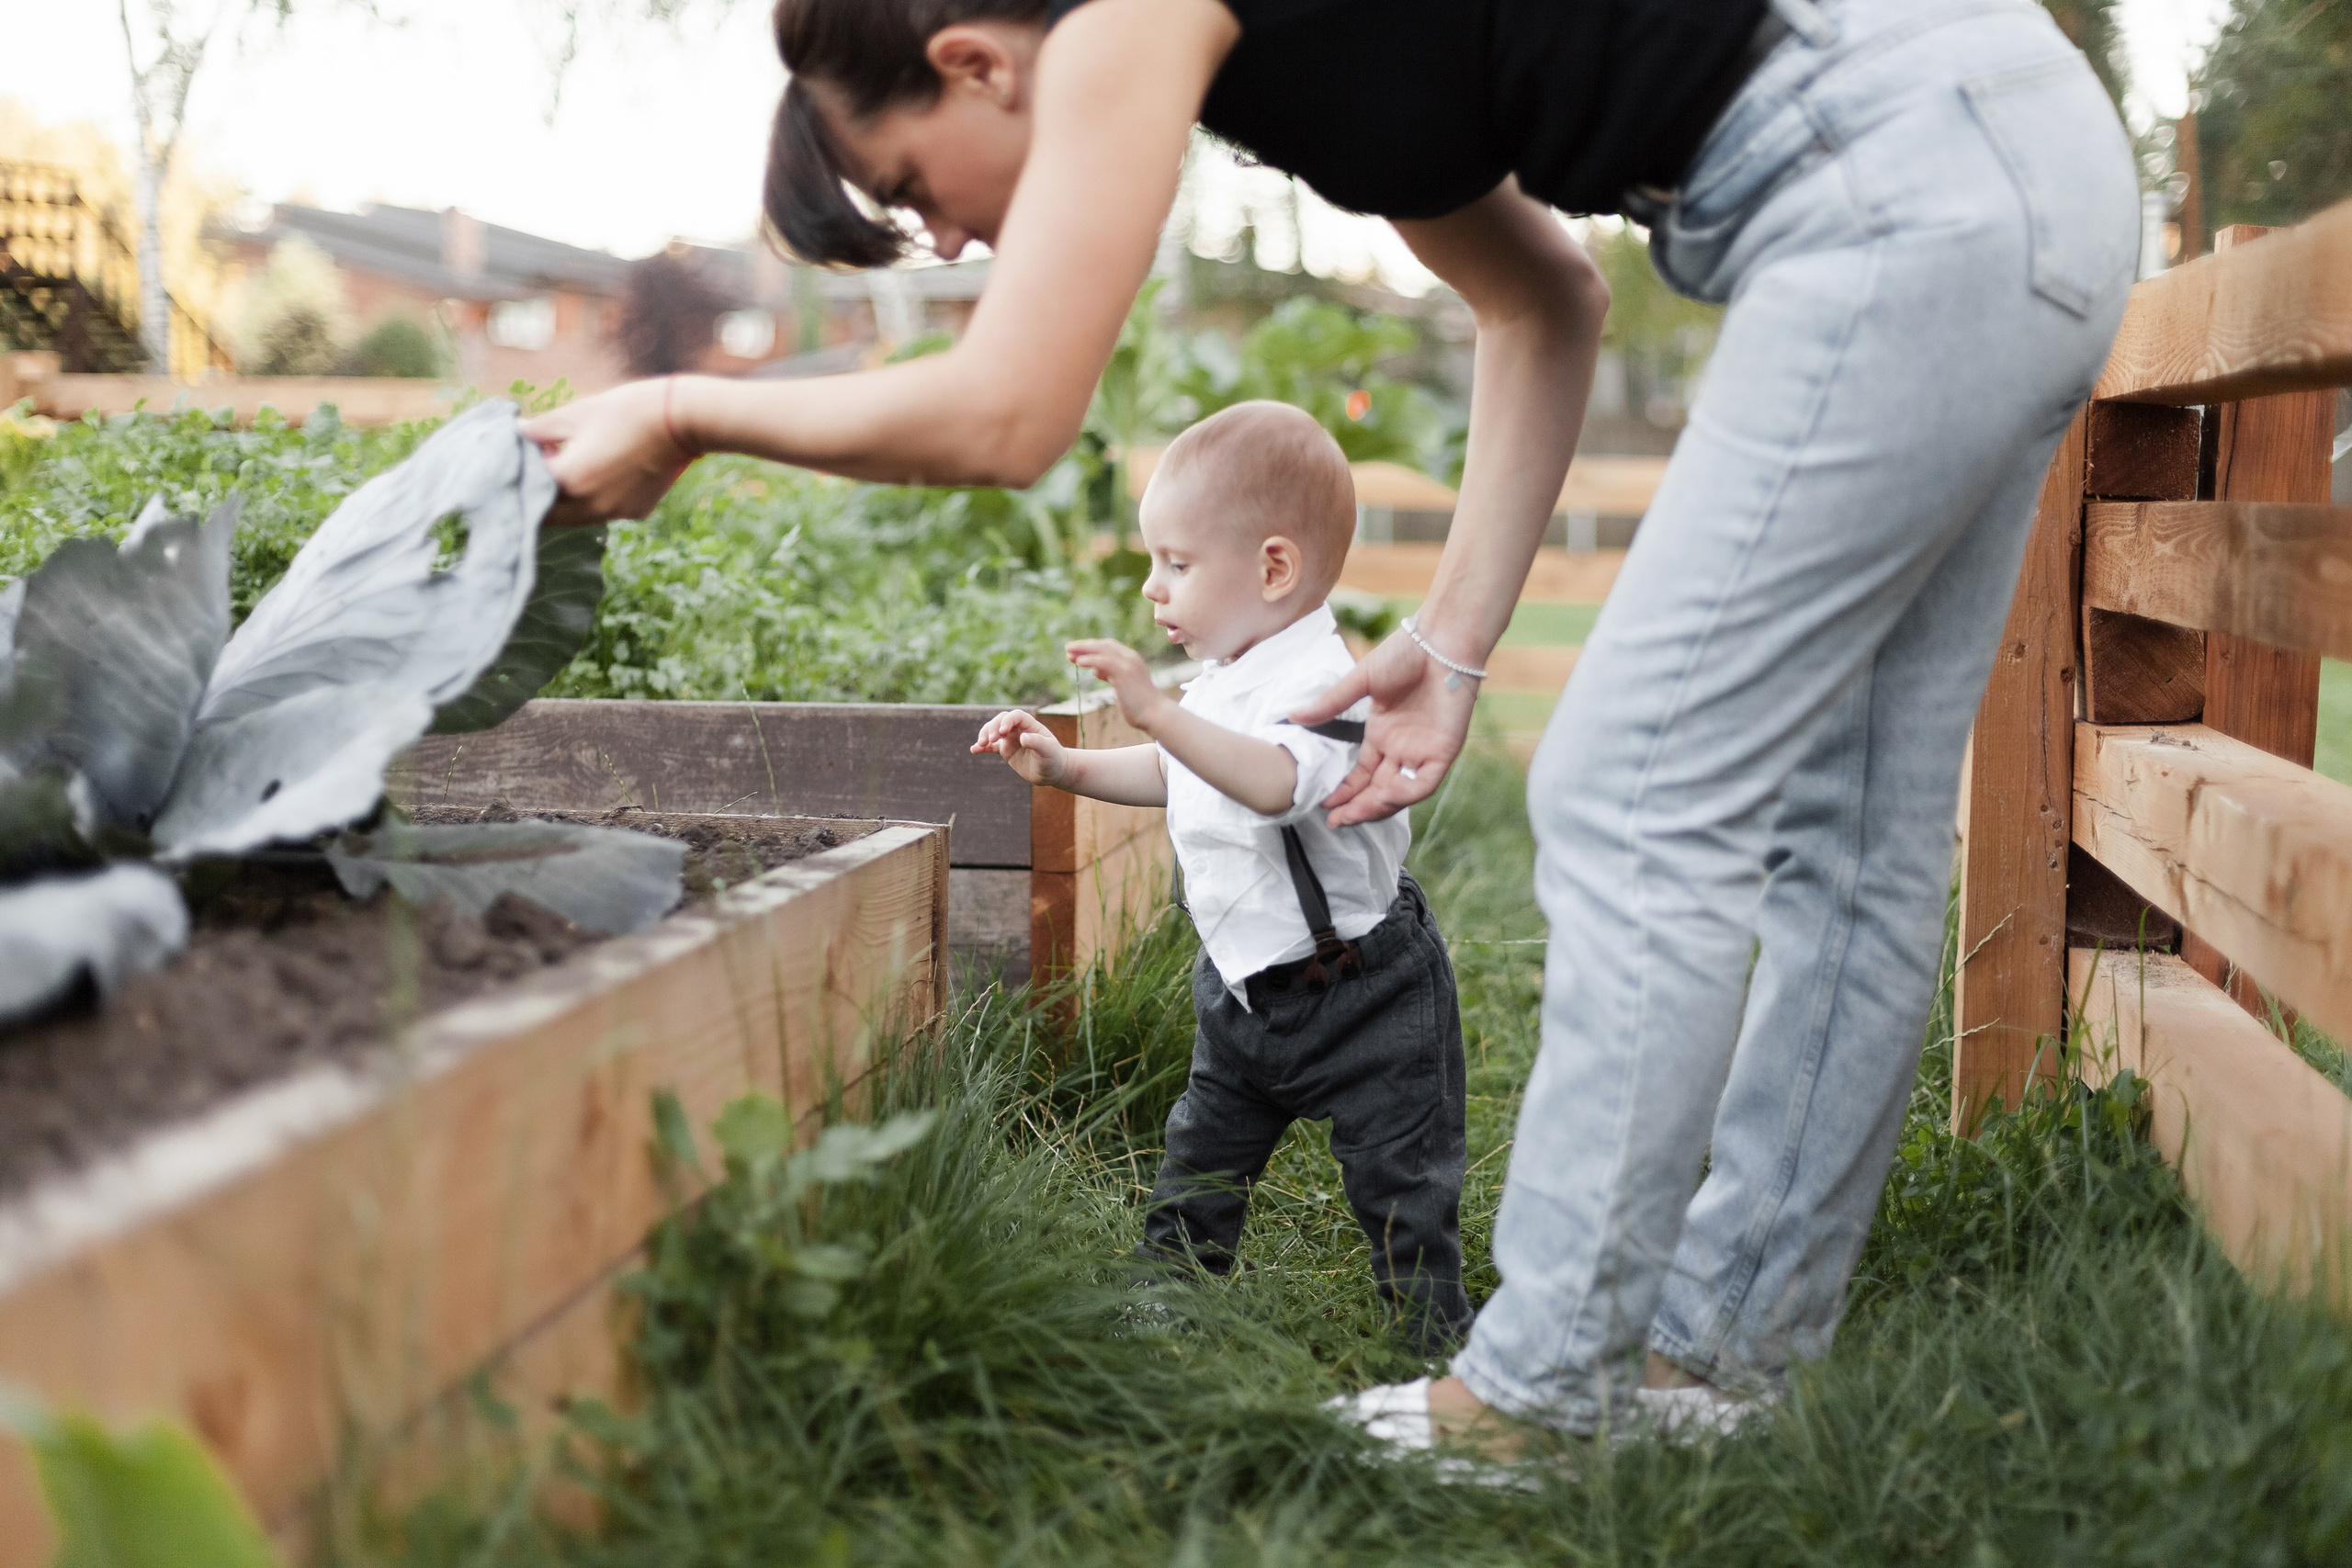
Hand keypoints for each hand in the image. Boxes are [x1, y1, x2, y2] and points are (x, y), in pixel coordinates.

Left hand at [521, 378, 692, 526]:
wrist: (681, 421)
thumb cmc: (626, 410)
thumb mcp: (576, 413)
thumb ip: (539, 430)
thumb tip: (515, 433)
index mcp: (570, 479)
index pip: (527, 488)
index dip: (520, 471)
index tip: (522, 455)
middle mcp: (590, 505)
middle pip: (549, 514)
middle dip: (539, 495)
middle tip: (541, 469)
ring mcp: (615, 512)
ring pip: (576, 517)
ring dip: (566, 501)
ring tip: (571, 469)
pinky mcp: (636, 512)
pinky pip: (604, 512)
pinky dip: (595, 499)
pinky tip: (604, 474)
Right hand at [971, 709, 1069, 786]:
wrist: (1052, 772)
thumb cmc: (1053, 758)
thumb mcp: (1048, 750)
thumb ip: (1037, 742)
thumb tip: (1023, 738)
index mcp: (1030, 725)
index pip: (1015, 716)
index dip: (1007, 721)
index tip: (1002, 732)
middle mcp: (1018, 729)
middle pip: (1000, 721)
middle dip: (993, 728)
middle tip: (989, 740)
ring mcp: (1010, 739)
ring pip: (993, 731)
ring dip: (985, 735)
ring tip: (980, 745)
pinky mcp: (1005, 750)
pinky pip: (991, 746)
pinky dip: (982, 748)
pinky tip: (974, 750)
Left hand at [1066, 639, 1169, 731]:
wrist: (1154, 714)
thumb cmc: (1139, 704)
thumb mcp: (1122, 685)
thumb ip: (1110, 675)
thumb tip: (1095, 671)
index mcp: (1131, 660)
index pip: (1108, 647)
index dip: (1091, 648)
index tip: (1076, 653)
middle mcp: (1130, 657)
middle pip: (1104, 645)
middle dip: (1085, 646)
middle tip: (1068, 648)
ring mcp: (1128, 663)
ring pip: (1102, 650)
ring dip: (1084, 650)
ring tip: (1068, 653)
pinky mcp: (1124, 672)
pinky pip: (1104, 661)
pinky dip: (1090, 660)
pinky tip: (1079, 662)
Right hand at [1291, 627, 1479, 824]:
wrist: (1440, 641)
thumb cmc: (1404, 654)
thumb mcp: (1360, 682)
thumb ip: (1330, 704)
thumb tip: (1293, 716)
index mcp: (1382, 735)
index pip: (1362, 775)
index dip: (1345, 792)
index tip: (1325, 806)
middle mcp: (1401, 748)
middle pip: (1378, 790)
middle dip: (1357, 808)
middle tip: (1335, 822)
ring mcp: (1422, 751)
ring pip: (1400, 792)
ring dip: (1377, 807)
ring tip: (1353, 815)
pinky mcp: (1444, 751)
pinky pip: (1424, 783)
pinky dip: (1406, 793)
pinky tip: (1385, 796)